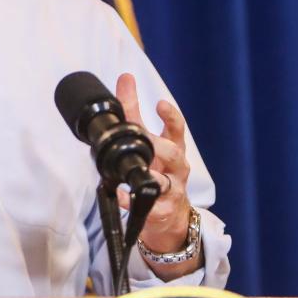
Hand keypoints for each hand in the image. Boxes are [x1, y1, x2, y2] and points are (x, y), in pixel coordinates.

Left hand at [113, 73, 193, 255]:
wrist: (171, 218)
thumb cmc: (159, 172)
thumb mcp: (149, 142)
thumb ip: (133, 112)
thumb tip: (125, 79)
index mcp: (173, 149)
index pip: (177, 129)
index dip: (171, 116)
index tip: (160, 103)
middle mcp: (176, 169)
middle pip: (174, 154)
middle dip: (159, 145)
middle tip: (145, 139)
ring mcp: (171, 191)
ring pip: (166, 182)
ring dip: (151, 175)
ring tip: (139, 169)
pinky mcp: (161, 211)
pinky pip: (146, 205)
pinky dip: (131, 200)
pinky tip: (120, 194)